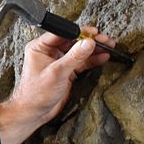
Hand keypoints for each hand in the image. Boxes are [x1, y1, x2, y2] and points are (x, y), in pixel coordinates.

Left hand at [0, 27, 113, 143]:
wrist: (34, 112)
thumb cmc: (36, 93)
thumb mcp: (57, 73)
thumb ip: (74, 57)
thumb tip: (88, 42)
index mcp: (40, 47)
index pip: (61, 33)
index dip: (78, 32)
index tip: (93, 32)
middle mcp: (49, 52)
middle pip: (72, 41)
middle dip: (89, 40)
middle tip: (104, 39)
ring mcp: (58, 61)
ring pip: (79, 51)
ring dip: (93, 49)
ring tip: (109, 46)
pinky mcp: (66, 71)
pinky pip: (81, 62)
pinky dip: (92, 59)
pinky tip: (103, 57)